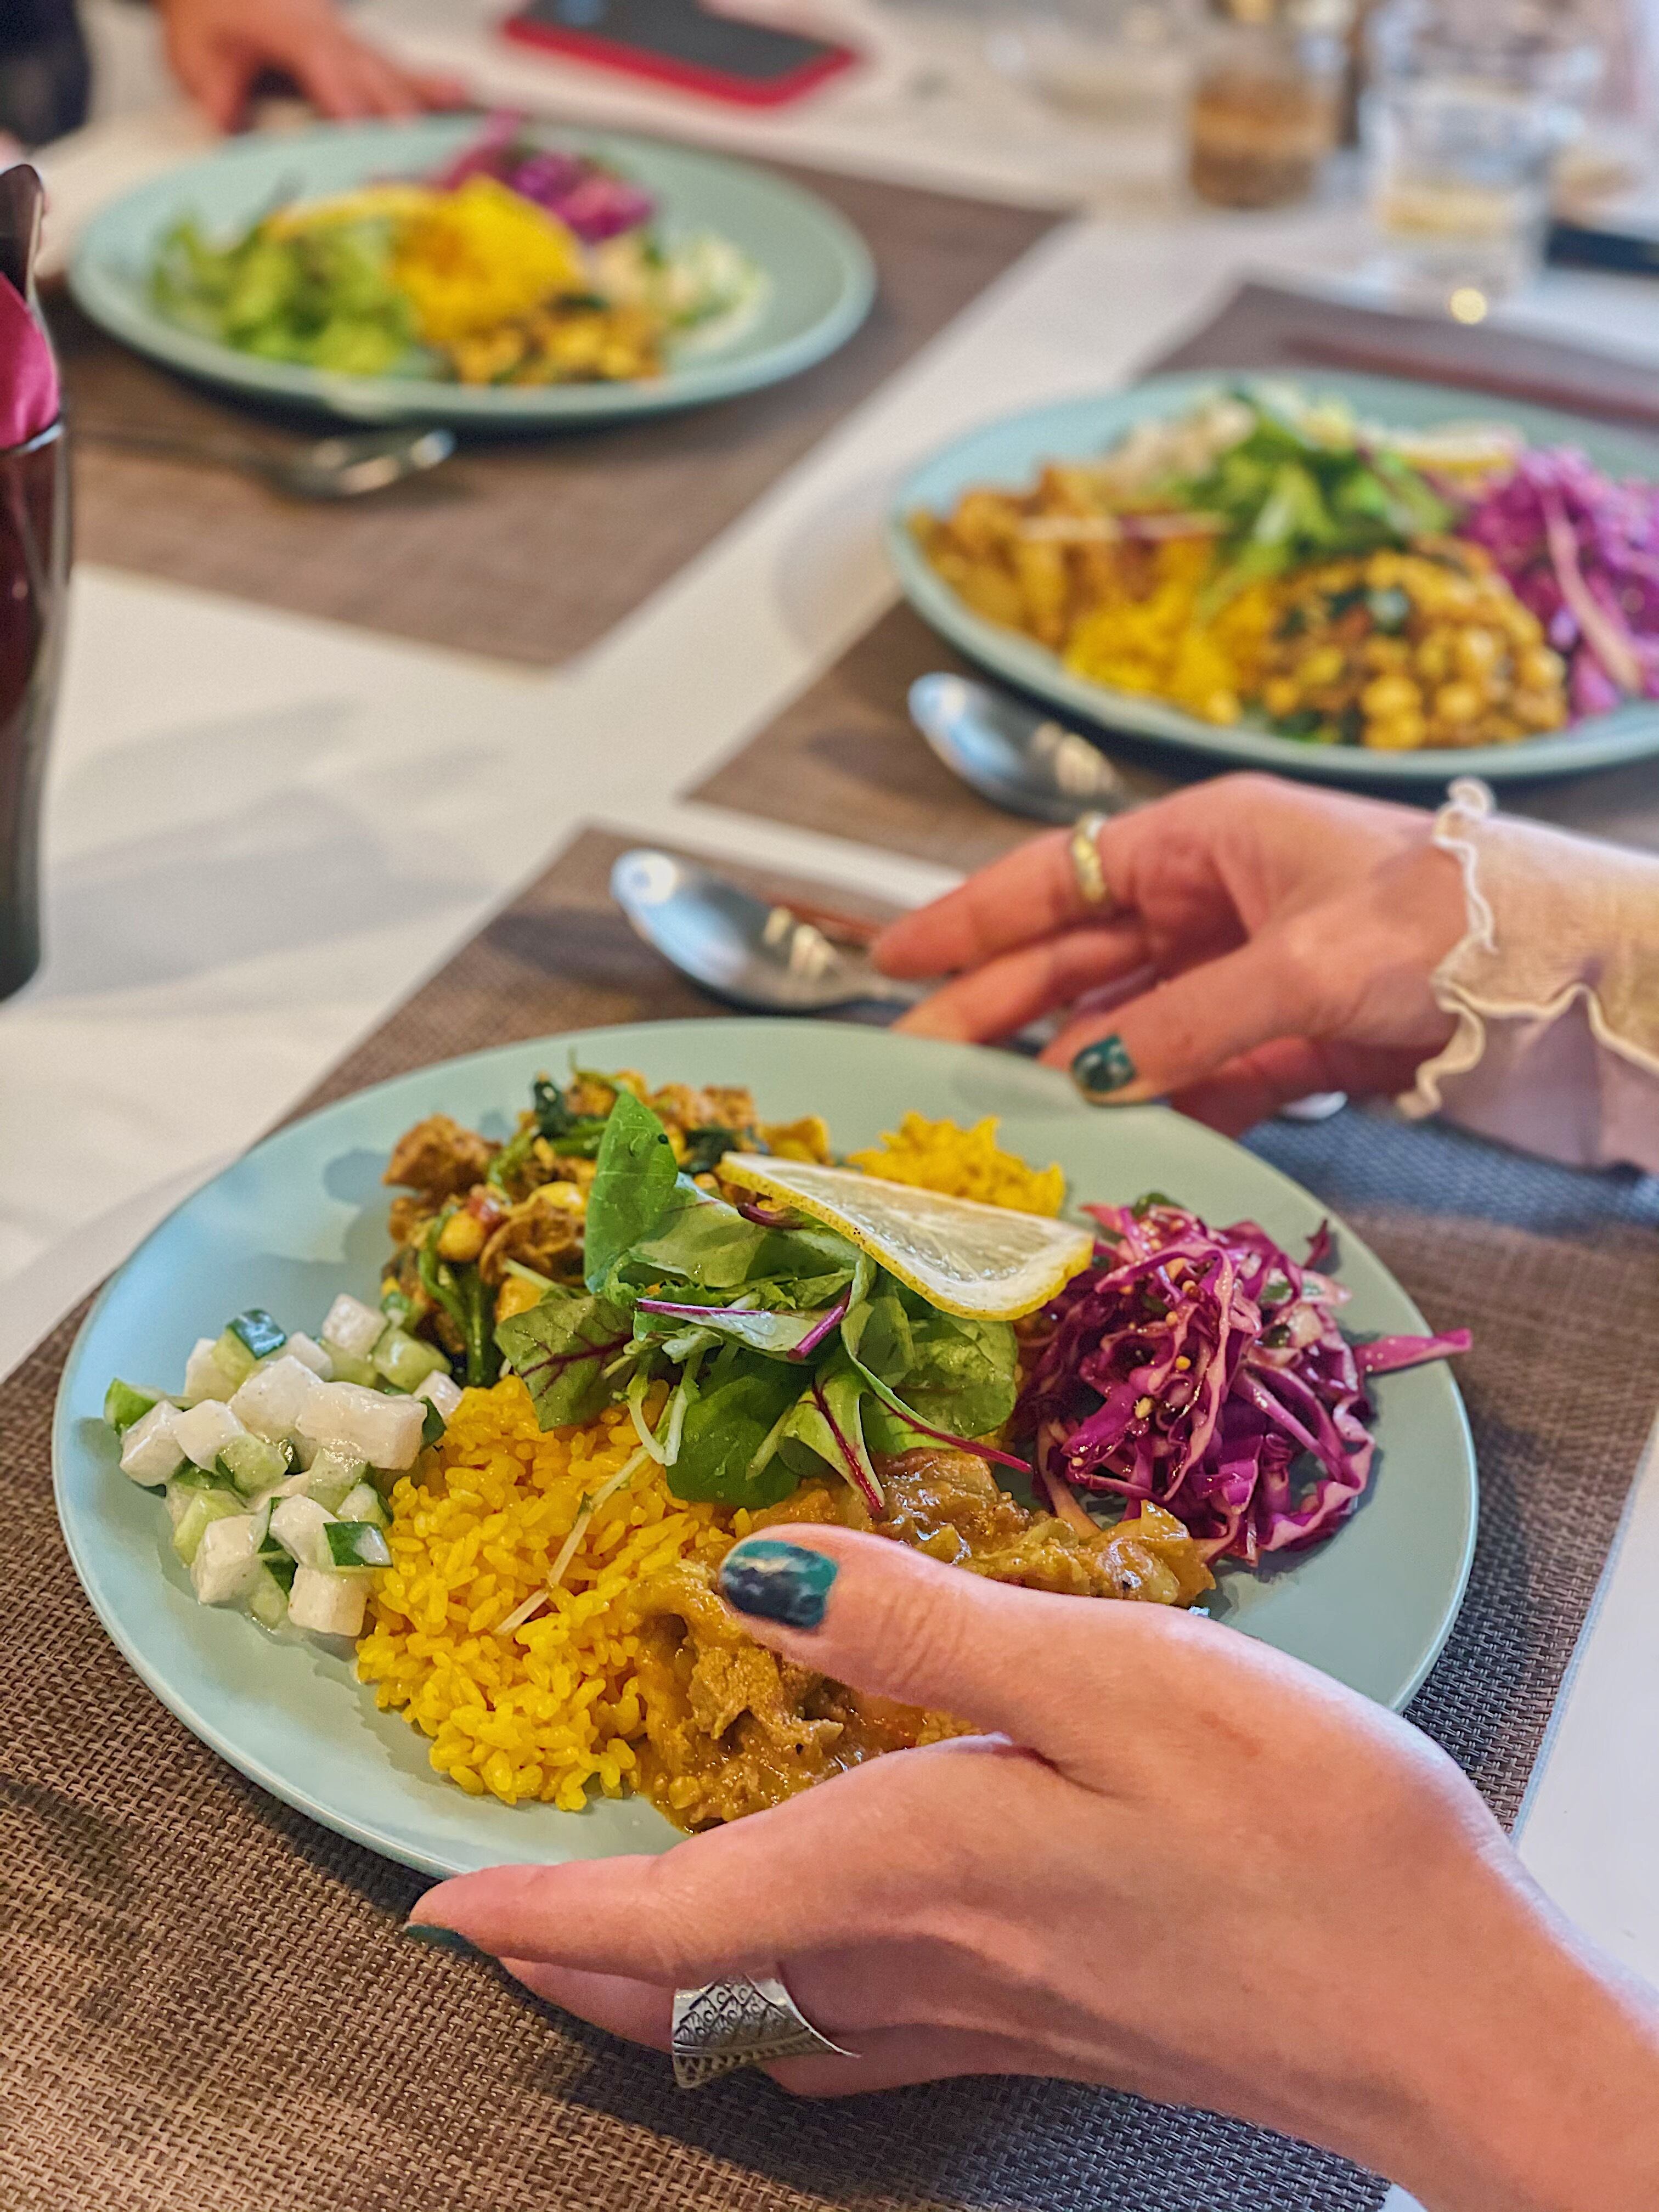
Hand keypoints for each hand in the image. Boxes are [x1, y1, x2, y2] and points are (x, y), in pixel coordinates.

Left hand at [158, 0, 464, 130]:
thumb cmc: (207, 14)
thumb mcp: (193, 54)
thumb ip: (216, 98)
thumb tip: (236, 139)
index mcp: (280, 20)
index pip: (319, 58)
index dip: (343, 94)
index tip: (361, 132)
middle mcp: (321, 24)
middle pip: (366, 69)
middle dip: (391, 113)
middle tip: (414, 154)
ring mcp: (343, 32)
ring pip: (385, 69)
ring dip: (417, 103)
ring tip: (448, 133)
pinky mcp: (354, 45)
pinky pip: (392, 64)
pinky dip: (425, 81)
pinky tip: (457, 89)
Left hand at [410, 1530, 1658, 2211]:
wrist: (1453, 2011)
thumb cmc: (1305, 1835)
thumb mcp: (1117, 1678)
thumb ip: (926, 1629)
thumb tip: (759, 1577)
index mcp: (920, 1868)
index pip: (677, 1918)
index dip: (542, 1920)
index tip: (435, 1916)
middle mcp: (933, 1961)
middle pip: (702, 1996)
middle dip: (579, 1971)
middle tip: (495, 1933)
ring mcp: (998, 2012)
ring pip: (771, 2026)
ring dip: (668, 1995)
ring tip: (612, 1948)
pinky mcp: (1062, 2025)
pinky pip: (863, 2038)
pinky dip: (782, 2011)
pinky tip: (807, 1986)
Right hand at [873, 774, 1469, 1132]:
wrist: (1564, 977)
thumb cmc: (1444, 921)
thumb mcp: (1306, 963)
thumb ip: (1187, 1020)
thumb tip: (1084, 1076)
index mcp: (1207, 840)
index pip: (1057, 877)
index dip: (969, 919)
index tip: (893, 961)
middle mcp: (1214, 902)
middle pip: (1077, 961)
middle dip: (996, 1010)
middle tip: (921, 1067)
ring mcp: (1246, 975)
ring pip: (1128, 1028)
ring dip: (1068, 1074)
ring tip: (998, 1124)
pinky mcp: (1285, 1042)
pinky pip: (1194, 1077)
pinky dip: (1154, 1111)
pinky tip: (1106, 1146)